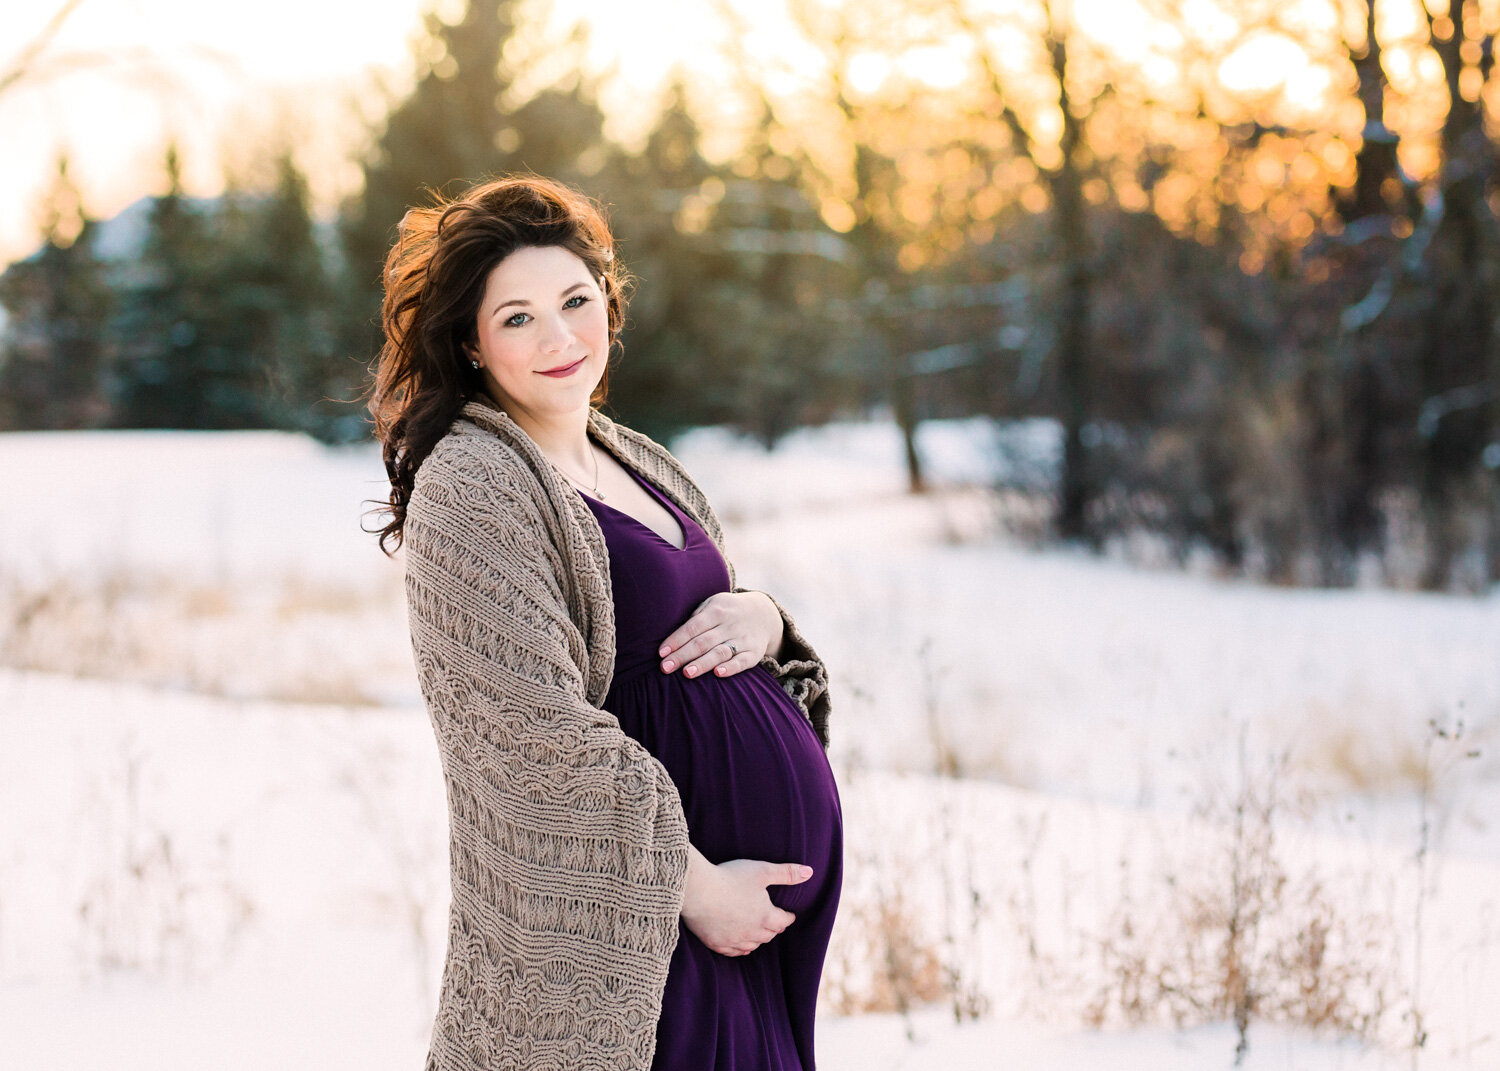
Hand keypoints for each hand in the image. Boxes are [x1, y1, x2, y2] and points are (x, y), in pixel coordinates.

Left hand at [658, 590, 782, 679]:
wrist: (763, 613)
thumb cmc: (726, 612)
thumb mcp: (713, 605)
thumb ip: (696, 618)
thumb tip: (672, 638)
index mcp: (716, 611)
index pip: (693, 627)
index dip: (677, 640)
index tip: (661, 653)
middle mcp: (730, 624)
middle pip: (703, 641)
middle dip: (683, 655)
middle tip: (665, 668)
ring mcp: (743, 639)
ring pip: (720, 652)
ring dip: (703, 663)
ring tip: (687, 673)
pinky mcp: (754, 653)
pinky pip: (742, 661)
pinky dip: (731, 668)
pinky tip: (718, 674)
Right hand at [680, 845, 812, 956]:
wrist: (697, 891)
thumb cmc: (730, 877)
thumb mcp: (762, 871)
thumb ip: (786, 873)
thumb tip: (809, 872)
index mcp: (765, 916)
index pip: (783, 920)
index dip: (788, 916)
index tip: (790, 914)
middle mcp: (752, 932)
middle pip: (769, 934)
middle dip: (775, 928)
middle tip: (776, 923)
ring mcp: (734, 940)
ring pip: (753, 945)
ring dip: (760, 939)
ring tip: (760, 933)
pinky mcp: (716, 943)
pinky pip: (734, 951)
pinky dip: (741, 948)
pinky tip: (742, 946)